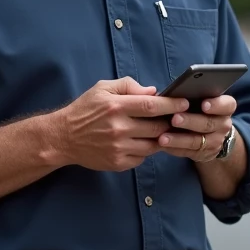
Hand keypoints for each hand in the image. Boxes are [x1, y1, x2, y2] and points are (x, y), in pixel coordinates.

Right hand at [54, 77, 188, 171]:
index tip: (185, 103)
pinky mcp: (117, 163)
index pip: (152, 105)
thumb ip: (128, 86)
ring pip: (153, 145)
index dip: (172, 105)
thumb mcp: (103, 88)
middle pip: (157, 127)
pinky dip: (146, 150)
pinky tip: (141, 142)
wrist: (63, 137)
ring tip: (161, 130)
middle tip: (177, 119)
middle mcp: (119, 128)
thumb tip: (153, 92)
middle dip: (170, 123)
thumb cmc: (85, 109)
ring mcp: (119, 148)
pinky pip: (142, 158)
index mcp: (116, 107)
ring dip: (160, 138)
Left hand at [158, 95, 235, 162]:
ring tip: (163, 138)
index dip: (216, 105)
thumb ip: (192, 96)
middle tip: (175, 118)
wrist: (212, 136)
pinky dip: (174, 148)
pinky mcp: (203, 154)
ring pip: (196, 141)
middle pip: (208, 123)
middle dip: (190, 121)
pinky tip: (162, 145)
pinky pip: (187, 152)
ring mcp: (215, 141)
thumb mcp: (203, 101)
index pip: (227, 105)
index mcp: (225, 108)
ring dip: (178, 139)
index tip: (204, 105)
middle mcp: (223, 125)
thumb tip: (168, 94)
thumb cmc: (201, 111)